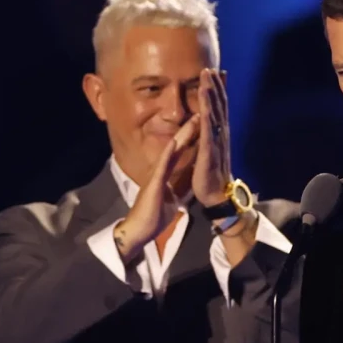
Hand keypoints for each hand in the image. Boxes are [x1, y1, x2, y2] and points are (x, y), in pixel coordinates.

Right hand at [113, 115, 199, 263]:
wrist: (141, 230)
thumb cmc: (154, 216)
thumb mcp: (171, 200)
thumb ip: (176, 189)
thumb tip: (183, 185)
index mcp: (166, 174)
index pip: (180, 152)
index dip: (191, 139)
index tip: (201, 125)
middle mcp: (161, 170)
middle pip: (176, 147)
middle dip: (188, 131)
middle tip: (200, 113)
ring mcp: (156, 175)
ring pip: (170, 151)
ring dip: (181, 136)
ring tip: (192, 120)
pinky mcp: (154, 183)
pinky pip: (162, 166)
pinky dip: (168, 153)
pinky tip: (175, 141)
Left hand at [192, 69, 231, 207]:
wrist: (217, 195)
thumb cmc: (211, 175)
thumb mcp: (209, 152)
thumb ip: (207, 137)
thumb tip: (204, 126)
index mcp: (220, 134)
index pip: (220, 107)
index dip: (218, 91)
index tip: (215, 74)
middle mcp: (221, 133)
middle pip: (220, 104)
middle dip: (215, 85)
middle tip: (211, 67)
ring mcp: (217, 138)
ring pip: (215, 109)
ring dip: (212, 90)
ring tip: (208, 73)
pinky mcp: (210, 145)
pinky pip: (207, 122)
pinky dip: (207, 106)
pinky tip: (204, 95)